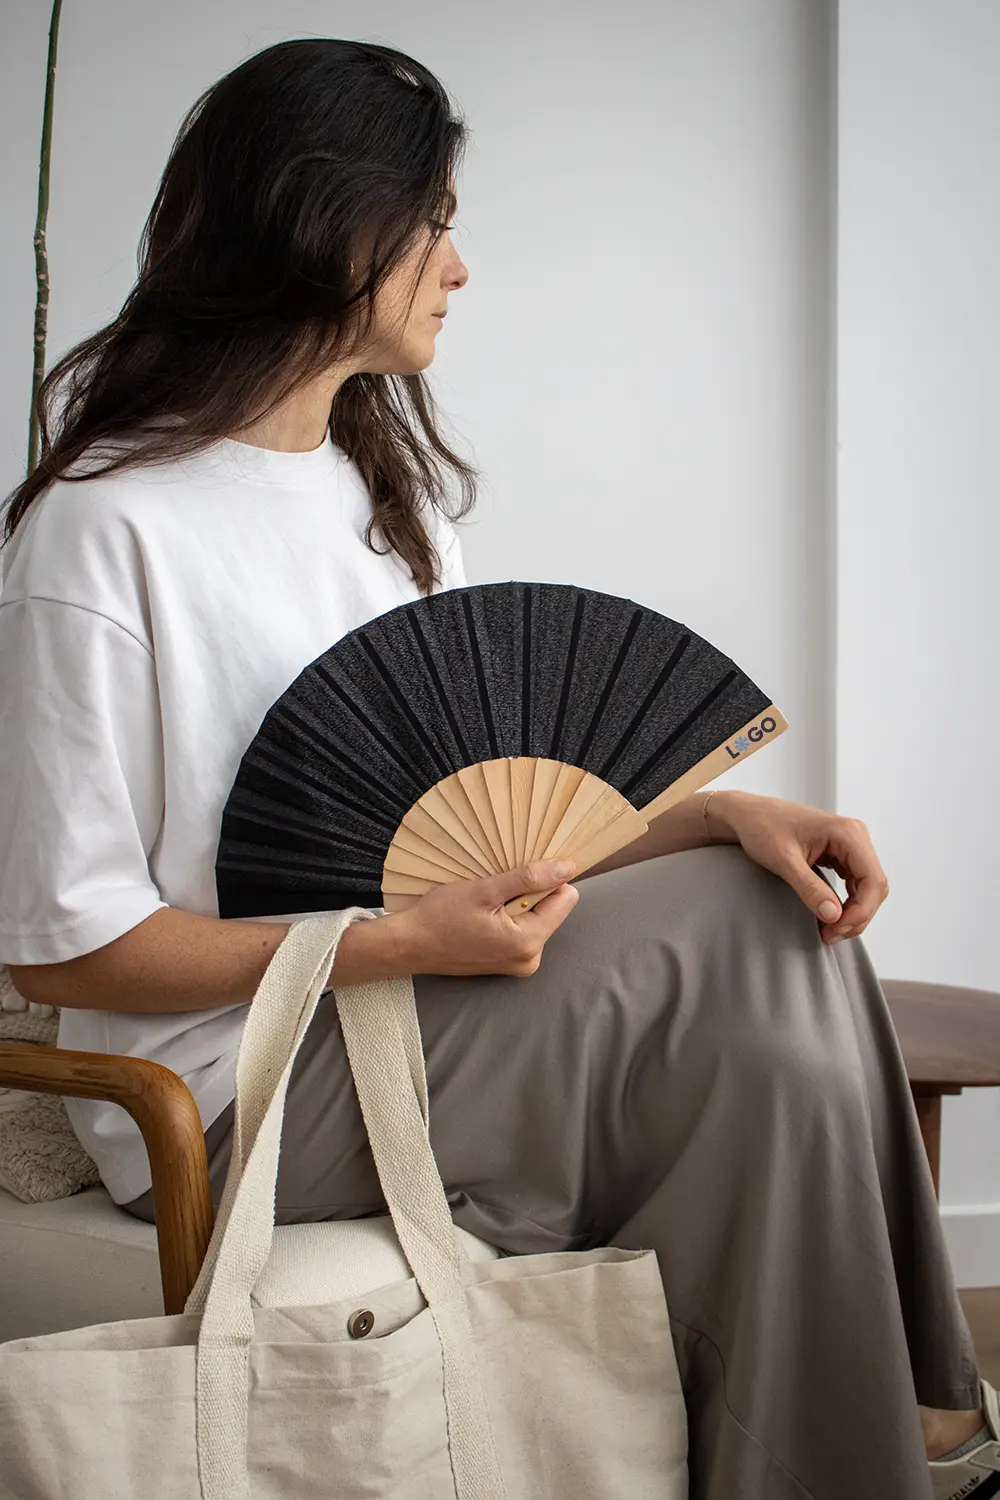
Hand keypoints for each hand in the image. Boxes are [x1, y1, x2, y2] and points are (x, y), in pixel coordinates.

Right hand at [390, 858, 579, 976]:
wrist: (410, 944)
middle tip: (493, 893)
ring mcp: (518, 963)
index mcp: (529, 943)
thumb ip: (529, 879)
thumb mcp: (485, 891)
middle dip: (528, 893)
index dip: (546, 879)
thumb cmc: (440, 918)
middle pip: (551, 908)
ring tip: (484, 905)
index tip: (519, 875)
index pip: (565, 899)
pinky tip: (482, 915)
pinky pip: (521, 929)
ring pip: (535, 917)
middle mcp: (530, 959)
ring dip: (515, 903)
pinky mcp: (507, 962)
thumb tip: (567, 868)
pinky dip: (506, 915)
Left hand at [709, 791, 889, 945]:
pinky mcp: (841, 854)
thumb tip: (834, 916)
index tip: (835, 929)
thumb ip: (809, 888)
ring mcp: (850, 845)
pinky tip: (830, 917)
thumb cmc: (762, 828)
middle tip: (830, 936)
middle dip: (857, 916)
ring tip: (829, 931)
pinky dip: (847, 904)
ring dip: (853, 913)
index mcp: (847, 833)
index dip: (860, 911)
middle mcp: (855, 836)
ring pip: (868, 888)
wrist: (749, 816)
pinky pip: (856, 884)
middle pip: (874, 887)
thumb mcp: (783, 861)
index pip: (872, 880)